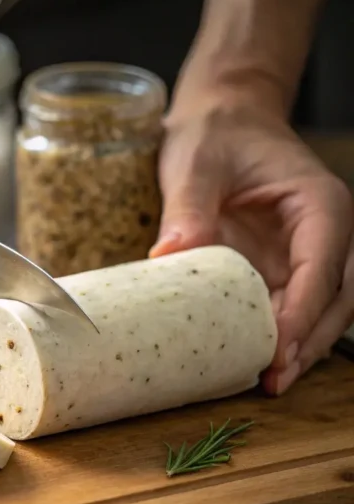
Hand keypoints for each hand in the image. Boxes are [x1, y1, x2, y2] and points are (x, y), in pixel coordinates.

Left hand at [151, 101, 353, 394]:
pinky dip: (280, 334)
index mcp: (319, 203)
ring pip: (322, 310)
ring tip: (268, 382)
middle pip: (335, 298)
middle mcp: (324, 232)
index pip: (323, 265)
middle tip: (272, 379)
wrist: (222, 120)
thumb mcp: (197, 163)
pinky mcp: (284, 266)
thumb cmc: (216, 134)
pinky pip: (292, 305)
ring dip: (301, 346)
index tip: (280, 346)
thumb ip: (188, 207)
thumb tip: (169, 253)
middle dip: (309, 341)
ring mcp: (307, 252)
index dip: (305, 310)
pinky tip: (254, 361)